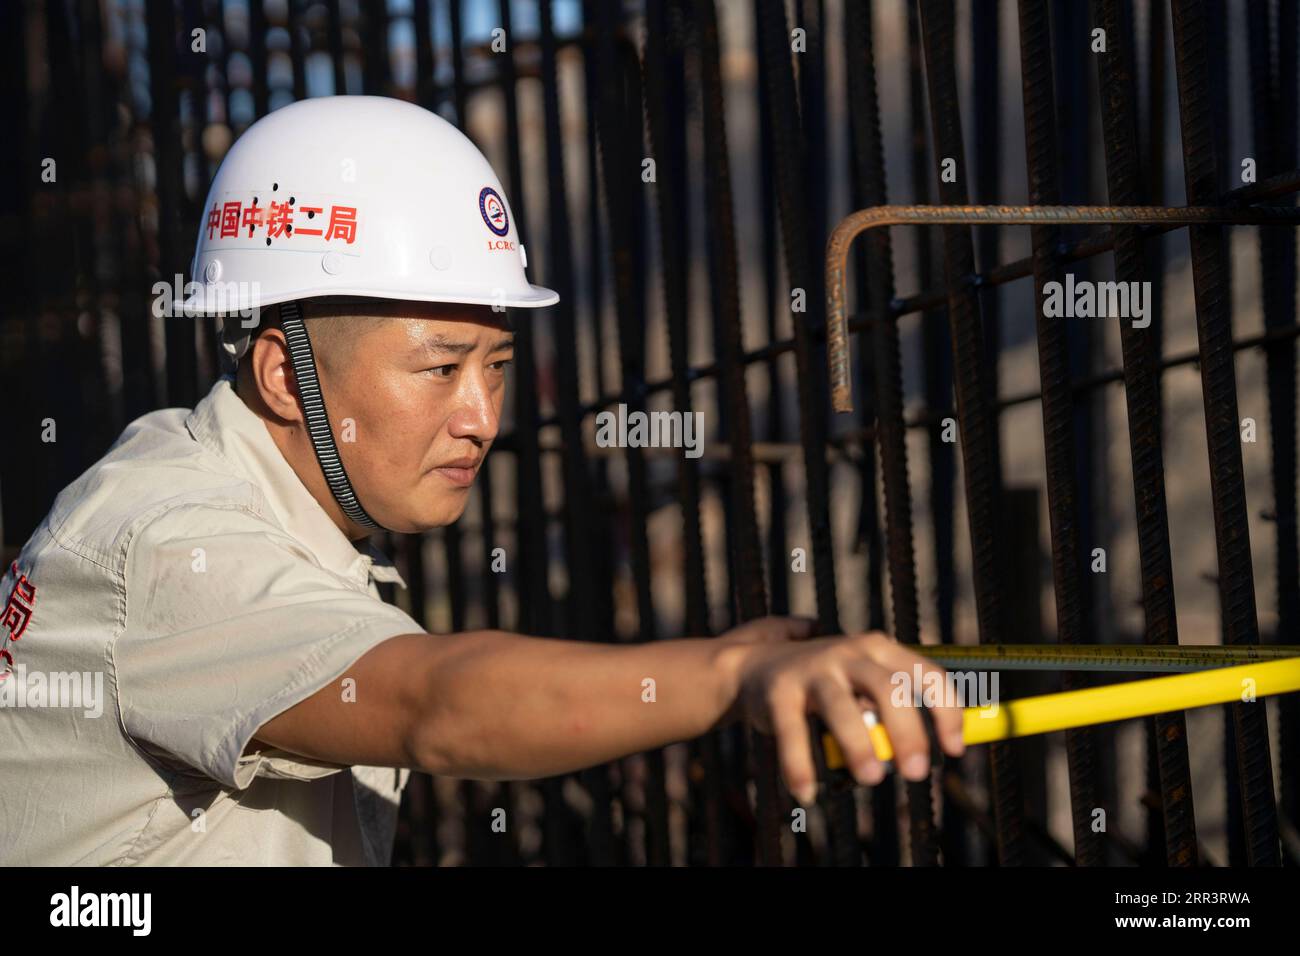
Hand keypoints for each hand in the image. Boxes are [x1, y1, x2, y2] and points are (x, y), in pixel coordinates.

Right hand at [717, 622, 965, 803]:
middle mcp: (848, 654)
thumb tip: (939, 750)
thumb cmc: (825, 682)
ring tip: (871, 779)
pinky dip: (800, 765)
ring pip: (842, 708)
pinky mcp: (779, 692)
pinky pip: (792, 732)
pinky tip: (807, 793)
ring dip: (859, 746)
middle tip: (917, 773)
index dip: (946, 711)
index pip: (926, 673)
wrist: (754, 666)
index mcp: (878, 649)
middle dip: (907, 733)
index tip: (955, 749)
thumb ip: (893, 707)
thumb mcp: (862, 682)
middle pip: (888, 689)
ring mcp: (812, 670)